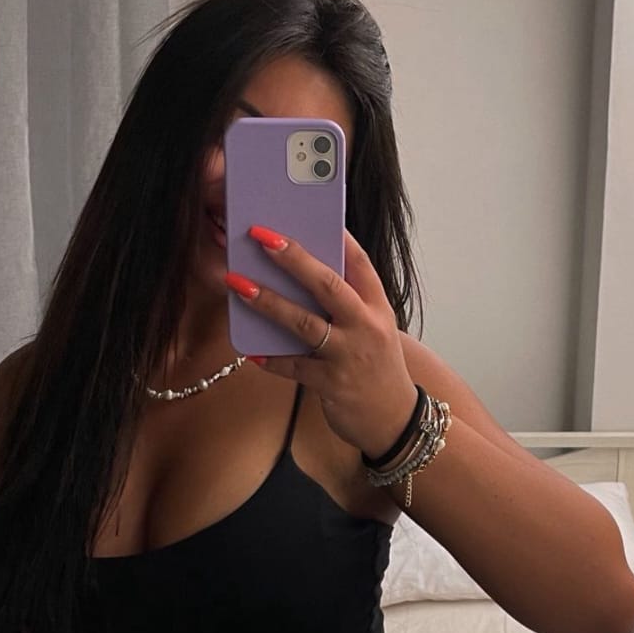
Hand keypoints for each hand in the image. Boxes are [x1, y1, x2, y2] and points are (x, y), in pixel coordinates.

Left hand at [223, 225, 418, 460]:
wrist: (394, 419)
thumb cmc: (376, 367)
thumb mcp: (373, 329)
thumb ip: (347, 304)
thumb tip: (301, 276)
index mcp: (376, 307)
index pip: (358, 263)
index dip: (336, 237)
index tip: (309, 213)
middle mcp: (365, 326)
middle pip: (327, 285)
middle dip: (292, 258)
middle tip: (261, 237)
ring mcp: (349, 355)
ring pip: (303, 323)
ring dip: (268, 302)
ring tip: (238, 284)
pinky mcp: (332, 384)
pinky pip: (293, 367)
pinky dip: (271, 359)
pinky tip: (250, 351)